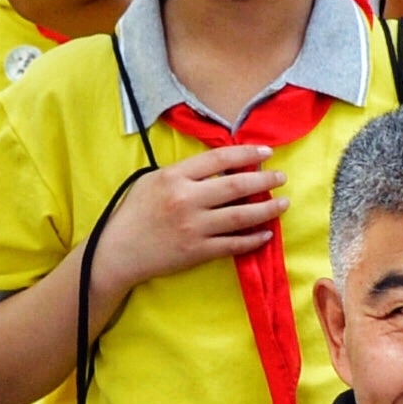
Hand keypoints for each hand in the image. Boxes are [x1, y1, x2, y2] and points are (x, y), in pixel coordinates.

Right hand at [102, 145, 277, 286]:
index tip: (266, 152)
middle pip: (236, 185)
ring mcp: (194, 227)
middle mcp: (186, 200)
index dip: (246, 154)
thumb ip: (185, 173)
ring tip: (284, 204)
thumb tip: (222, 166)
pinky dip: (254, 239)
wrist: (119, 251)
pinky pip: (235, 244)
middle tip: (281, 178)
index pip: (218, 159)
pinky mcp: (199, 251)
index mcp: (174, 177)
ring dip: (268, 209)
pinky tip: (267, 233)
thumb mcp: (153, 181)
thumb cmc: (135, 212)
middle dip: (265, 180)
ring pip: (241, 216)